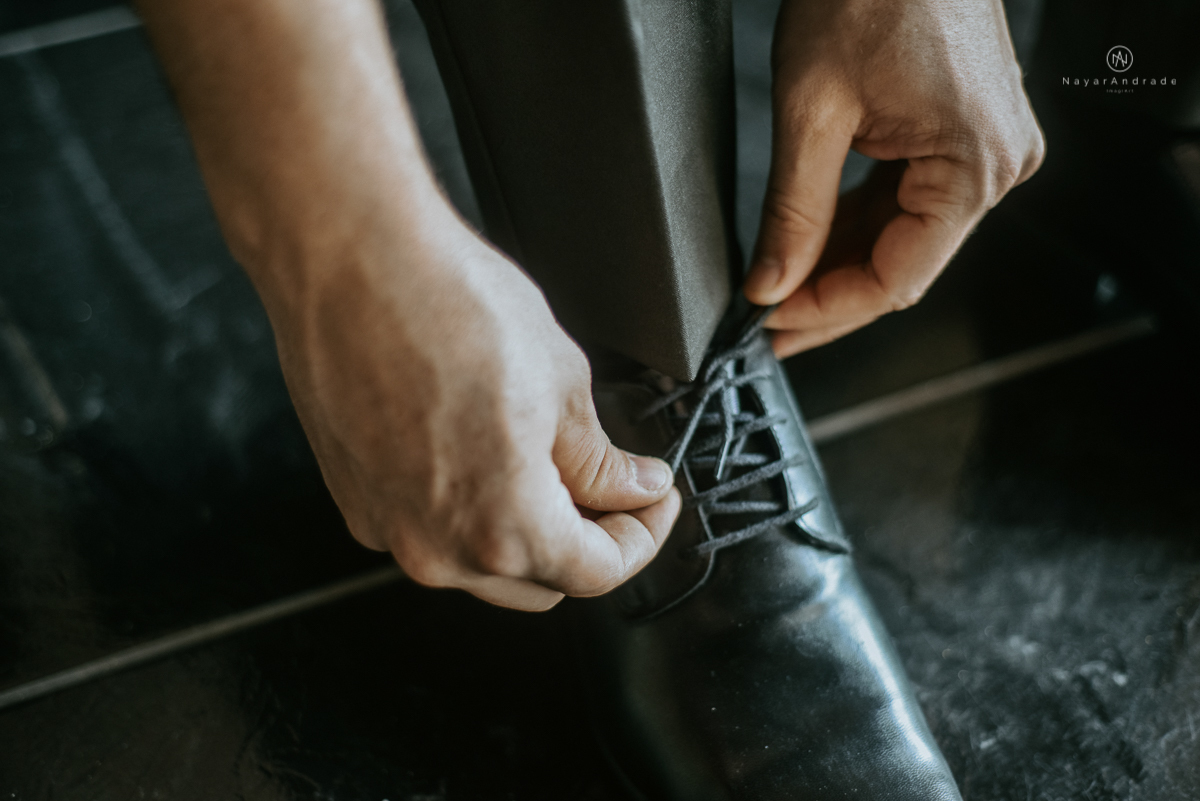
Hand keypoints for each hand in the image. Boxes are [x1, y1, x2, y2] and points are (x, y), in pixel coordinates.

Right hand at [275, 222, 680, 610]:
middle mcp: (438, 548)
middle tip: (614, 486)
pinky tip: (486, 454)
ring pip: (482, 563)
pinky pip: (430, 530)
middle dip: (588, 541)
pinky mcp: (355, 499)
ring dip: (527, 530)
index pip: (598, 571)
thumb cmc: (445, 305)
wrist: (349, 259)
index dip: (642, 536)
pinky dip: (469, 512)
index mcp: (503, 529)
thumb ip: (601, 459)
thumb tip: (629, 485)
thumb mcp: (562, 384)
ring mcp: (387, 527)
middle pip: (541, 582)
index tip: (653, 503)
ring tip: (549, 463)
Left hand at [743, 0, 1044, 355]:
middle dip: (827, 294)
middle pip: (901, 265)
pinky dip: (856, 223)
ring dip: (838, 263)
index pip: (896, 280)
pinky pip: (905, 198)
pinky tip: (810, 242)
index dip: (826, 311)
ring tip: (777, 289)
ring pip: (901, 237)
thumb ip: (792, 211)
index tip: (771, 328)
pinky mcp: (961, 131)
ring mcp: (983, 148)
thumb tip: (772, 284)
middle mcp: (995, 165)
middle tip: (767, 324)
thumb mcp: (812, 111)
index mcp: (974, 166)